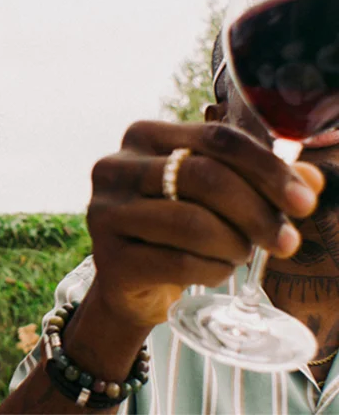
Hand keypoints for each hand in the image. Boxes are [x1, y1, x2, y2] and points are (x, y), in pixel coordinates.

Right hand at [86, 121, 324, 327]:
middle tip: (287, 242)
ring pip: (192, 223)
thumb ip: (259, 183)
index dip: (266, 168)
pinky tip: (218, 270)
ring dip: (234, 244)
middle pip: (204, 177)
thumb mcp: (213, 197)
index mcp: (143, 136)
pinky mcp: (107, 257)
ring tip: (242, 253)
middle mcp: (115, 167)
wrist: (126, 282)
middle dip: (257, 212)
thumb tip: (314, 180)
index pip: (216, 138)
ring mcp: (105, 211)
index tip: (303, 202)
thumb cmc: (174, 228)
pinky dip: (213, 270)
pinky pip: (178, 263)